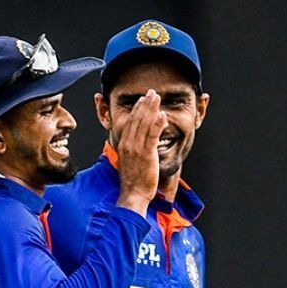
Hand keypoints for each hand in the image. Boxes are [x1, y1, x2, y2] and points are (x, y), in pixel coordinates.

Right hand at [114, 90, 166, 213]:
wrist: (133, 194)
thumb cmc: (133, 182)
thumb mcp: (130, 162)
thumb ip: (133, 151)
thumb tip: (138, 146)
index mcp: (124, 144)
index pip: (130, 122)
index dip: (137, 109)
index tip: (143, 100)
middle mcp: (128, 143)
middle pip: (136, 119)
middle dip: (145, 104)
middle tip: (151, 93)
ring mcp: (136, 148)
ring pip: (144, 124)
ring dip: (151, 109)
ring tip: (157, 98)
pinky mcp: (146, 154)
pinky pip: (152, 135)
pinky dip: (157, 124)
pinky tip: (163, 115)